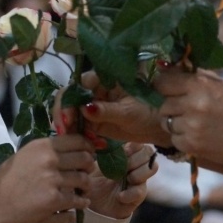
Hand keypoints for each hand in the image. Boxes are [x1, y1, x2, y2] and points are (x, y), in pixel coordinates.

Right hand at [0, 135, 94, 222]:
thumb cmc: (5, 180)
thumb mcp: (26, 155)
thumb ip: (47, 151)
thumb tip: (71, 149)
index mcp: (42, 145)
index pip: (77, 140)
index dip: (88, 148)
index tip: (89, 154)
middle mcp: (49, 158)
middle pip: (84, 158)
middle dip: (89, 167)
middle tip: (86, 173)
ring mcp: (52, 179)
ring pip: (84, 180)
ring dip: (86, 186)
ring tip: (83, 190)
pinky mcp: (53, 199)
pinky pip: (77, 200)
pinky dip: (81, 203)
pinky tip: (79, 203)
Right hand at [53, 71, 169, 145]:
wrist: (159, 126)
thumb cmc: (149, 111)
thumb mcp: (128, 112)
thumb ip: (107, 110)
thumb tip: (85, 108)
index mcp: (104, 79)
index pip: (79, 84)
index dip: (69, 99)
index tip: (68, 117)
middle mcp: (95, 89)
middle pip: (70, 97)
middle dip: (64, 113)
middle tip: (64, 131)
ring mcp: (93, 105)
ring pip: (72, 112)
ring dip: (69, 126)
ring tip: (73, 141)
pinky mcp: (94, 120)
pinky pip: (80, 125)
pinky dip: (79, 135)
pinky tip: (87, 144)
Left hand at [88, 142, 157, 218]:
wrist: (93, 204)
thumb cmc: (94, 181)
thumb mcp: (95, 163)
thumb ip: (103, 151)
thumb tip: (104, 140)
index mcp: (126, 154)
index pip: (140, 142)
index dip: (134, 146)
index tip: (123, 152)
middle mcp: (136, 165)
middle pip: (149, 152)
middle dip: (135, 159)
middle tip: (123, 167)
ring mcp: (139, 180)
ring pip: (152, 167)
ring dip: (138, 173)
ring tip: (125, 179)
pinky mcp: (139, 196)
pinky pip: (141, 190)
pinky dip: (129, 193)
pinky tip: (119, 196)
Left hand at [151, 66, 222, 164]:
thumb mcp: (217, 83)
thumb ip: (193, 75)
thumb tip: (168, 68)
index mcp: (198, 86)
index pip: (163, 82)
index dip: (163, 86)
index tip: (166, 89)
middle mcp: (192, 105)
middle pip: (163, 104)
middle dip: (170, 106)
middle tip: (182, 109)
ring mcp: (191, 126)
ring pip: (166, 122)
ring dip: (175, 122)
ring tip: (190, 122)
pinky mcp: (191, 145)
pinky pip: (174, 138)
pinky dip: (181, 137)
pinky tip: (194, 135)